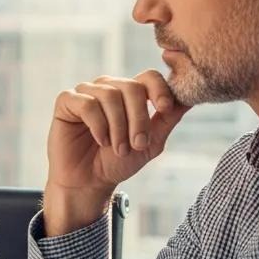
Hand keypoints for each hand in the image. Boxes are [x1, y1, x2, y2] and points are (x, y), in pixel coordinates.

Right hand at [43, 71, 189, 234]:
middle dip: (138, 118)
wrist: (89, 182)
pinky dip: (98, 125)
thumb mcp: (151, 142)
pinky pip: (87, 104)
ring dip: (118, 126)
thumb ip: (168, 118)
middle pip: (132, 87)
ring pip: (109, 95)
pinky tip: (100, 140)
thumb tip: (191, 96)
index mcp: (129, 93)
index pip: (148, 77)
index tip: (164, 108)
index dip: (159, 89)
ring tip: (117, 148)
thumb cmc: (118, 162)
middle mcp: (108, 88)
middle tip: (137, 144)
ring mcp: (86, 93)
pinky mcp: (66, 102)